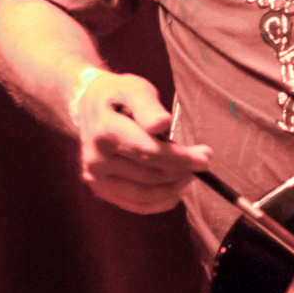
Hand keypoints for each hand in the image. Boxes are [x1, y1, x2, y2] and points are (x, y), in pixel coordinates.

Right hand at [75, 71, 210, 213]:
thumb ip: (148, 106)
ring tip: (190, 172)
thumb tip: (162, 123)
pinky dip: (160, 201)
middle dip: (182, 171)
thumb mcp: (133, 89)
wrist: (89, 107)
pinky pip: (136, 204)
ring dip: (174, 187)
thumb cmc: (118, 96)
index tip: (204, 158)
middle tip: (202, 161)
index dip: (179, 158)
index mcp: (105, 132)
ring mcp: (97, 178)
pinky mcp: (102, 189)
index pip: (148, 152)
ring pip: (145, 194)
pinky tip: (175, 190)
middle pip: (150, 175)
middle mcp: (96, 160)